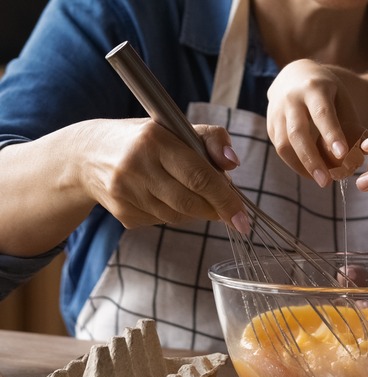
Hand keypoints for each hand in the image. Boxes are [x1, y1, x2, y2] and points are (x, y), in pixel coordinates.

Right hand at [77, 119, 247, 231]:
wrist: (87, 156)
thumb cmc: (145, 140)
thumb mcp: (176, 128)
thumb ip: (211, 139)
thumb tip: (233, 164)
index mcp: (154, 140)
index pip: (200, 177)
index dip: (226, 200)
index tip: (243, 218)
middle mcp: (136, 167)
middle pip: (191, 202)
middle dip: (215, 209)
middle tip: (227, 209)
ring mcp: (126, 193)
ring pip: (178, 215)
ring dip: (195, 210)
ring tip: (190, 191)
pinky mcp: (122, 213)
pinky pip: (162, 221)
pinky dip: (174, 213)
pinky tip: (164, 196)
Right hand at [267, 59, 365, 185]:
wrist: (294, 75)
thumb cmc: (326, 91)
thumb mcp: (342, 98)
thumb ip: (350, 123)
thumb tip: (358, 155)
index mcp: (313, 88)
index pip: (322, 114)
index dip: (331, 135)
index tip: (342, 155)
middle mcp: (291, 99)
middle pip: (298, 133)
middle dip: (312, 160)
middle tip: (326, 182)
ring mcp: (276, 112)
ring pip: (284, 144)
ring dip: (302, 166)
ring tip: (321, 180)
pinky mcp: (270, 125)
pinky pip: (280, 149)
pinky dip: (296, 164)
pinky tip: (311, 172)